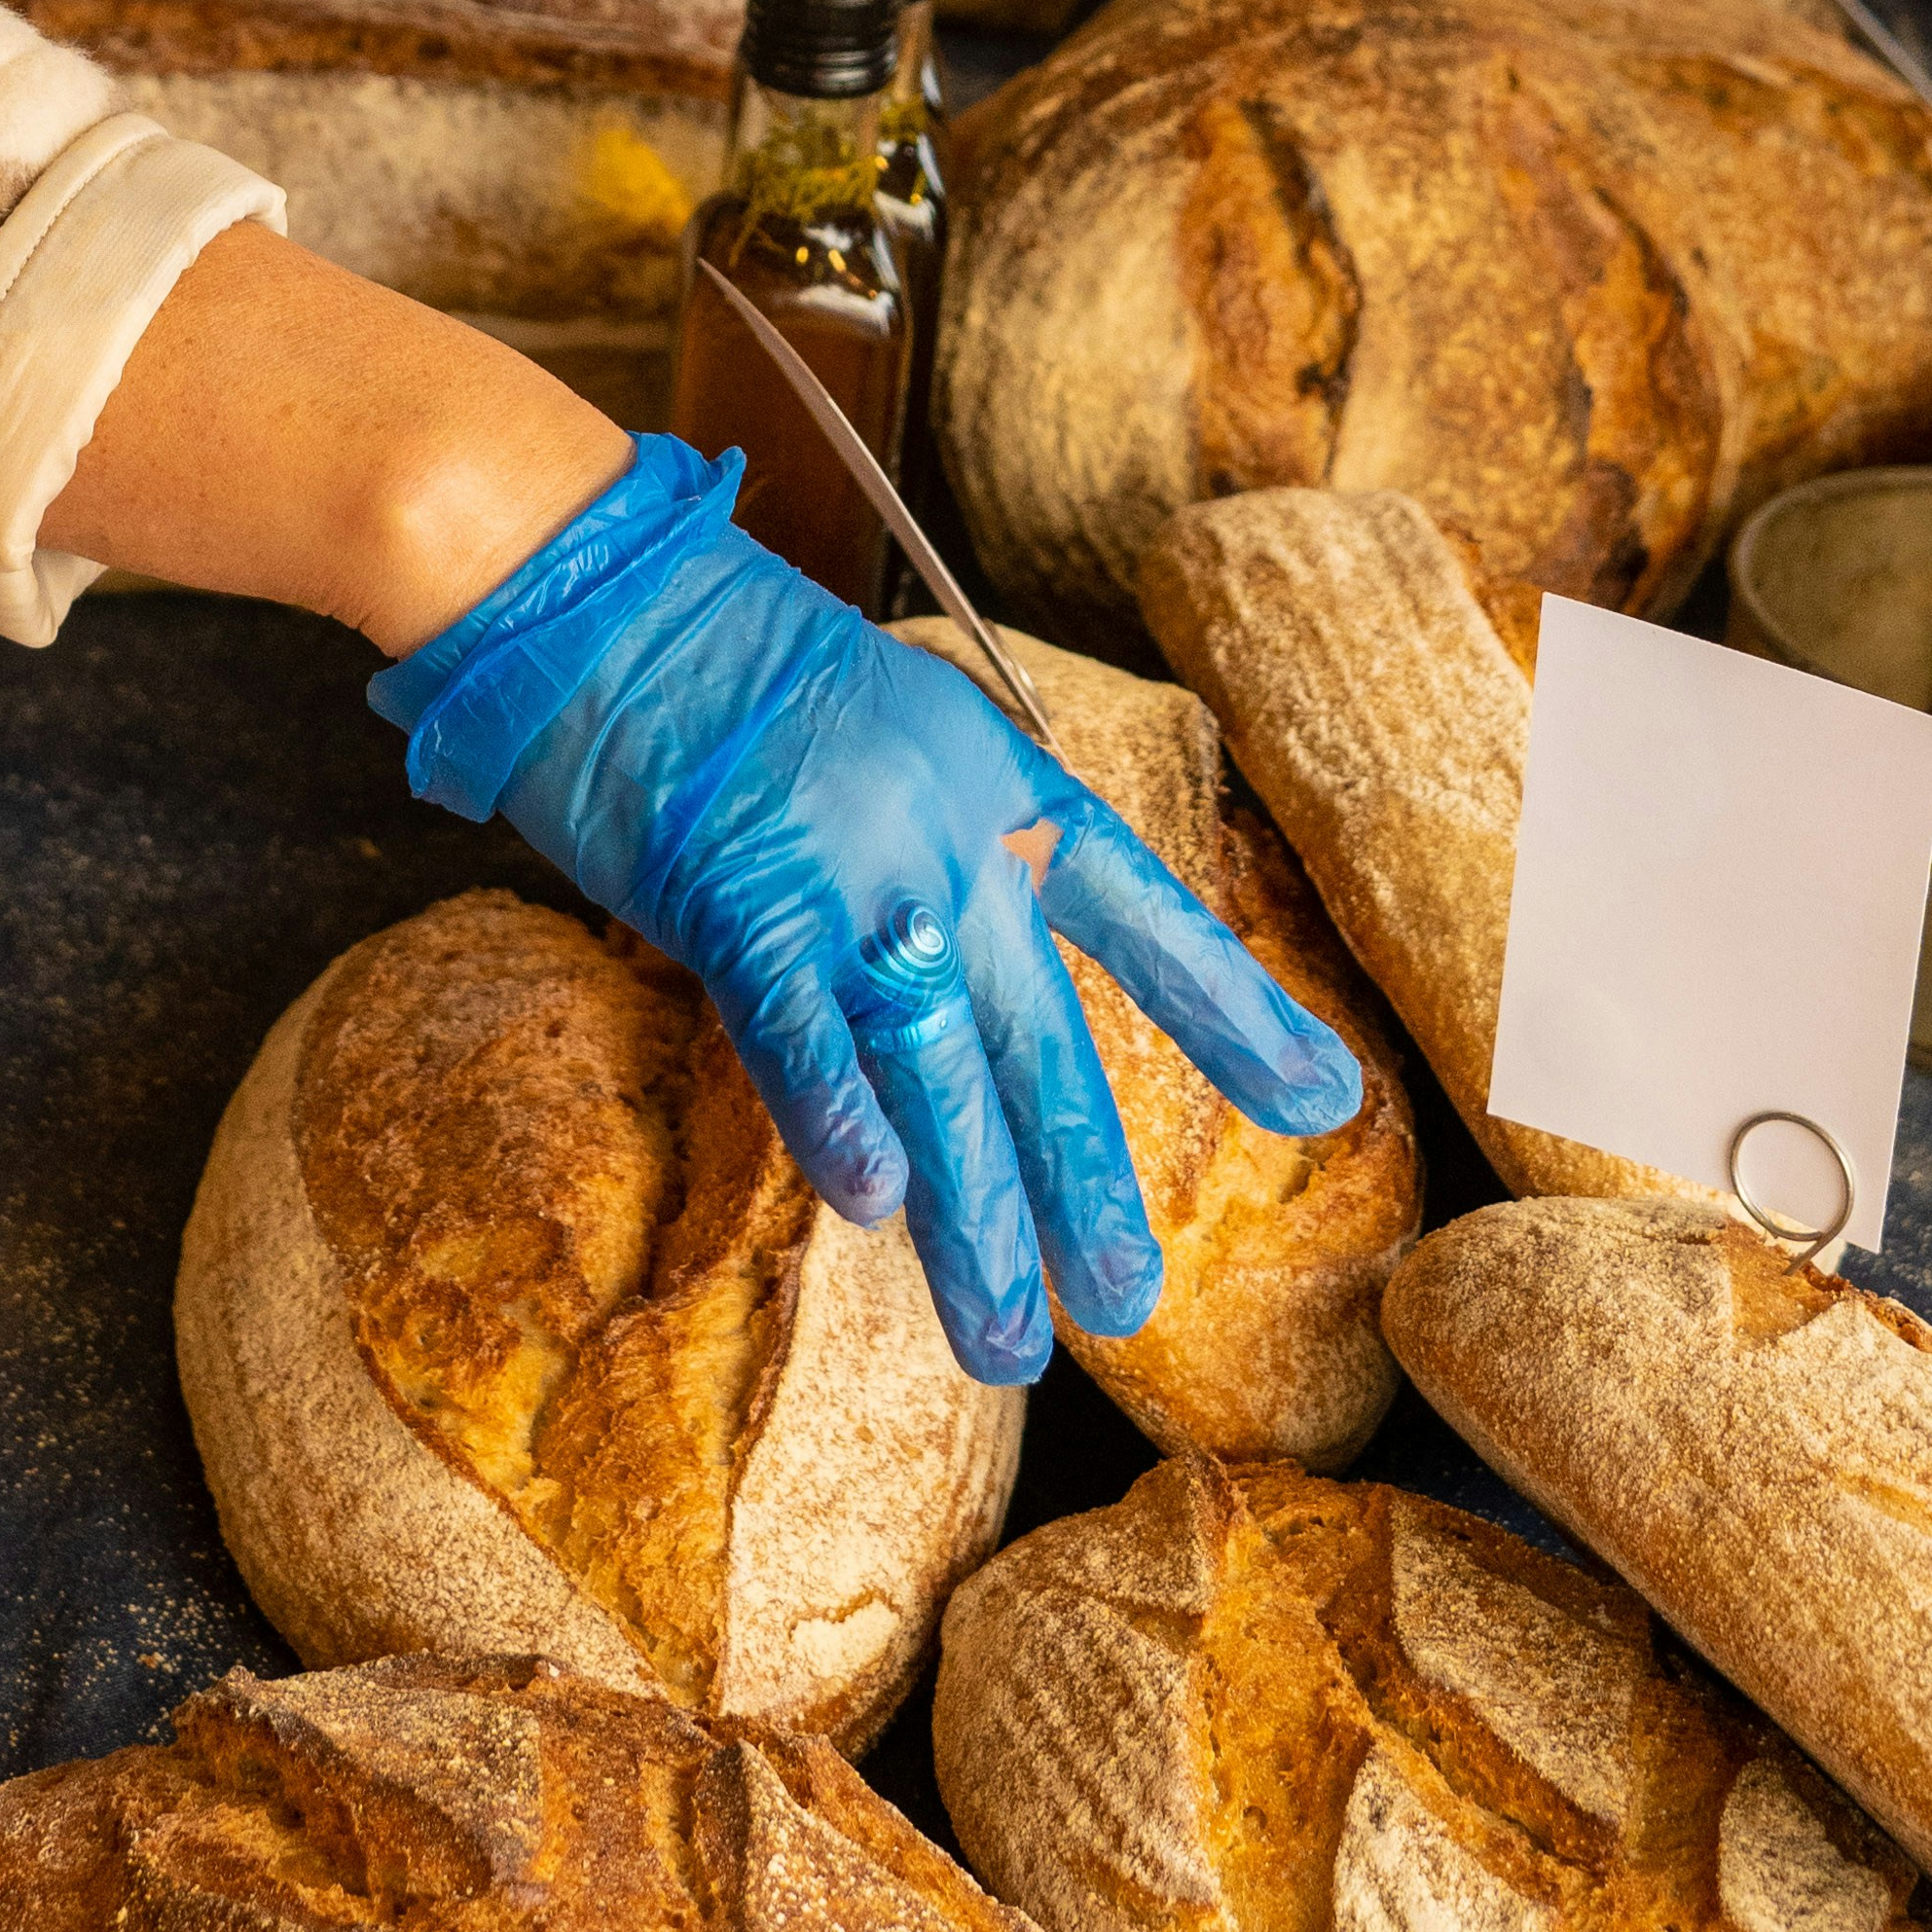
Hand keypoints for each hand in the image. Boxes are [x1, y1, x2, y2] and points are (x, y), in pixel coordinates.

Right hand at [370, 439, 1361, 1382]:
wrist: (607, 592)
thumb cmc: (721, 663)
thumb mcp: (884, 737)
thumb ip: (932, 866)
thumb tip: (951, 1011)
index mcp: (998, 788)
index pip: (1146, 912)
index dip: (1234, 1011)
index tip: (1323, 1099)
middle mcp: (948, 839)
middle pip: (1040, 1039)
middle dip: (1085, 1186)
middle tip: (1126, 1303)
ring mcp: (848, 870)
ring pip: (937, 1074)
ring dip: (972, 1221)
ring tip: (1004, 1339)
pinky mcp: (738, 896)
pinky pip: (802, 1031)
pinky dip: (838, 1116)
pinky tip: (873, 1204)